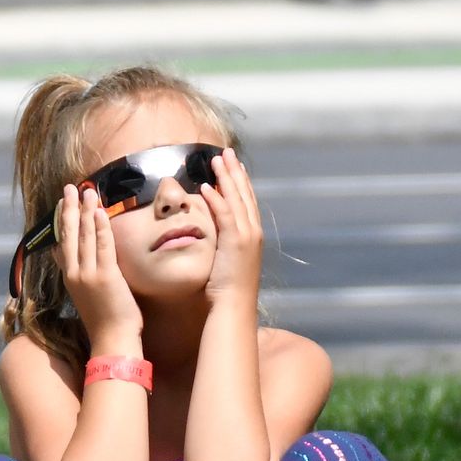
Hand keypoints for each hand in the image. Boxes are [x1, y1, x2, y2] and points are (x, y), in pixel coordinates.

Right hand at [56, 184, 141, 337]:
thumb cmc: (105, 322)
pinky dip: (101, 226)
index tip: (63, 203)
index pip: (62, 243)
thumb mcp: (86, 296)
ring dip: (85, 210)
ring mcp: (88, 275)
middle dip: (69, 208)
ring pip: (84, 235)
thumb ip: (78, 276)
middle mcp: (75, 274)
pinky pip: (103, 245)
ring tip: (87, 191)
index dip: (61, 221)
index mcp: (70, 278)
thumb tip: (66, 258)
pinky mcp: (106, 277)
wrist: (113, 341)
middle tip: (70, 188)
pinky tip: (100, 211)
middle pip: (69, 234)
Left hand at [199, 149, 262, 308]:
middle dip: (235, 171)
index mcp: (253, 236)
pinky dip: (217, 199)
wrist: (234, 308)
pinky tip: (207, 186)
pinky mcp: (235, 243)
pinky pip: (225, 215)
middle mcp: (253, 233)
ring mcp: (246, 237)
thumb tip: (214, 237)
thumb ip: (224, 245)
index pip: (247, 202)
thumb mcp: (227, 263)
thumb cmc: (227, 292)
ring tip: (215, 159)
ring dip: (226, 177)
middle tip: (227, 152)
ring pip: (236, 200)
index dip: (241, 181)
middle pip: (244, 194)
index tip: (234, 164)